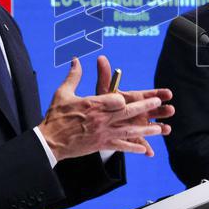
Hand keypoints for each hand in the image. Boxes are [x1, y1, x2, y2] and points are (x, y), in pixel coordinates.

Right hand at [38, 56, 173, 160]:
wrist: (49, 142)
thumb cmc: (55, 116)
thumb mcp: (63, 93)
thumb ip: (74, 76)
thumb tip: (75, 59)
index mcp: (93, 105)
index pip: (114, 100)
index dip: (123, 100)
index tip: (128, 98)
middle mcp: (100, 119)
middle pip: (127, 113)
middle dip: (144, 108)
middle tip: (158, 103)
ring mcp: (102, 133)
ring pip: (128, 131)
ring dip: (145, 130)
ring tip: (159, 128)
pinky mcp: (101, 145)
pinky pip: (121, 146)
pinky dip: (133, 147)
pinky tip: (144, 149)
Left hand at [93, 55, 174, 156]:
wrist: (98, 121)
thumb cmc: (104, 103)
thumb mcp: (103, 90)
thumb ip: (104, 75)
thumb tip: (101, 58)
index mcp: (135, 99)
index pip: (149, 95)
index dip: (158, 94)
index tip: (168, 93)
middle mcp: (140, 111)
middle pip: (154, 110)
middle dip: (163, 111)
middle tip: (171, 110)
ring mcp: (139, 124)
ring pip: (152, 127)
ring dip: (159, 129)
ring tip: (166, 130)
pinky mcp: (134, 136)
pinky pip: (140, 143)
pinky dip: (145, 148)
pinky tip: (150, 153)